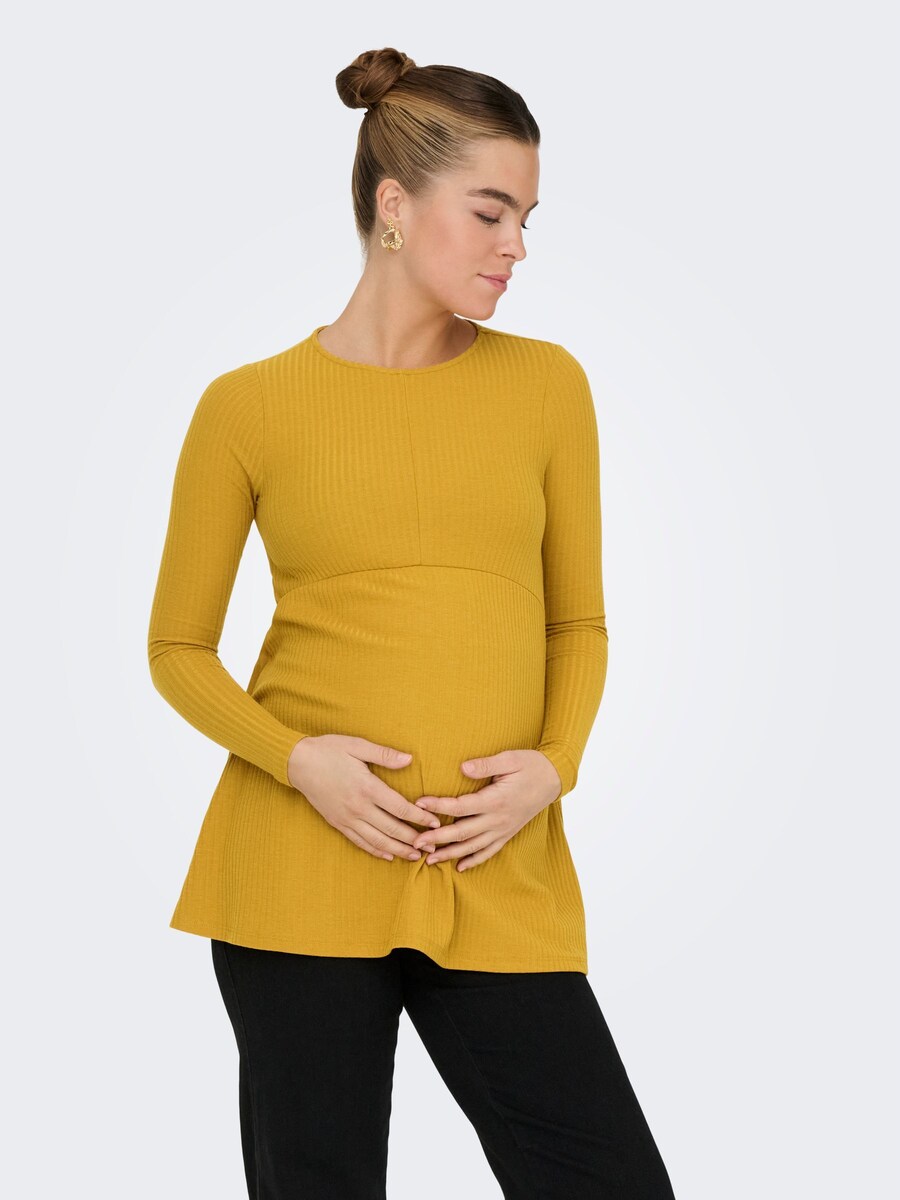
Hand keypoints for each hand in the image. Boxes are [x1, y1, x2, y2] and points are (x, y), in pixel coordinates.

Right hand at [287, 735, 440, 861]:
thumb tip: (409, 759)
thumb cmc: (328, 750)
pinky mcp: (337, 823)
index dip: (420, 817)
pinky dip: (376, 850)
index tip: (435, 822)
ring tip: (416, 856)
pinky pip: (360, 842)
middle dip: (415, 839)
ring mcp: (347, 818)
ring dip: (399, 850)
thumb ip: (385, 754)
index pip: (400, 808)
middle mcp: (358, 807)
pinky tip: (388, 855)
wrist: (297, 763)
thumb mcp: (357, 746)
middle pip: (393, 829)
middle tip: (434, 846)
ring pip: (378, 840)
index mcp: (367, 787)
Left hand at [410, 749, 561, 872]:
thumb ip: (485, 765)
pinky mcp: (508, 833)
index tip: (419, 804)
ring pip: (473, 847)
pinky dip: (474, 860)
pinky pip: (489, 851)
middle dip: (437, 839)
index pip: (461, 806)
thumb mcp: (510, 759)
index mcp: (496, 800)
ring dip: (450, 854)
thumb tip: (462, 767)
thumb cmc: (531, 765)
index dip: (438, 806)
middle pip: (462, 833)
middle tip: (415, 843)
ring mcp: (503, 829)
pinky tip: (460, 867)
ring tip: (429, 861)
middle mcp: (498, 819)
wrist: (554, 778)